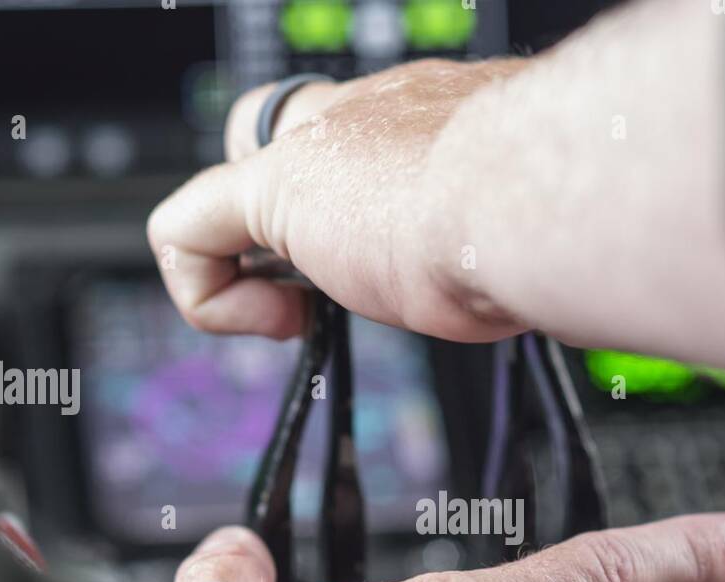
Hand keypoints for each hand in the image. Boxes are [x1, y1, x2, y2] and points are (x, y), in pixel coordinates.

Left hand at [146, 58, 528, 343]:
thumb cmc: (542, 215)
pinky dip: (208, 295)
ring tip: (300, 315)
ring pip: (221, 192)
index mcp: (431, 118)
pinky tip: (274, 324)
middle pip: (277, 140)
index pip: (359, 135)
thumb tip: (524, 272)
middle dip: (284, 227)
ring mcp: (312, 150)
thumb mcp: (518, 229)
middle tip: (325, 290)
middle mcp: (366, 115)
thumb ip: (504, 236)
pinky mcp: (268, 190)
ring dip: (248, 270)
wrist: (528, 197)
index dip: (350, 203)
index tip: (384, 262)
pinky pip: (183, 233)